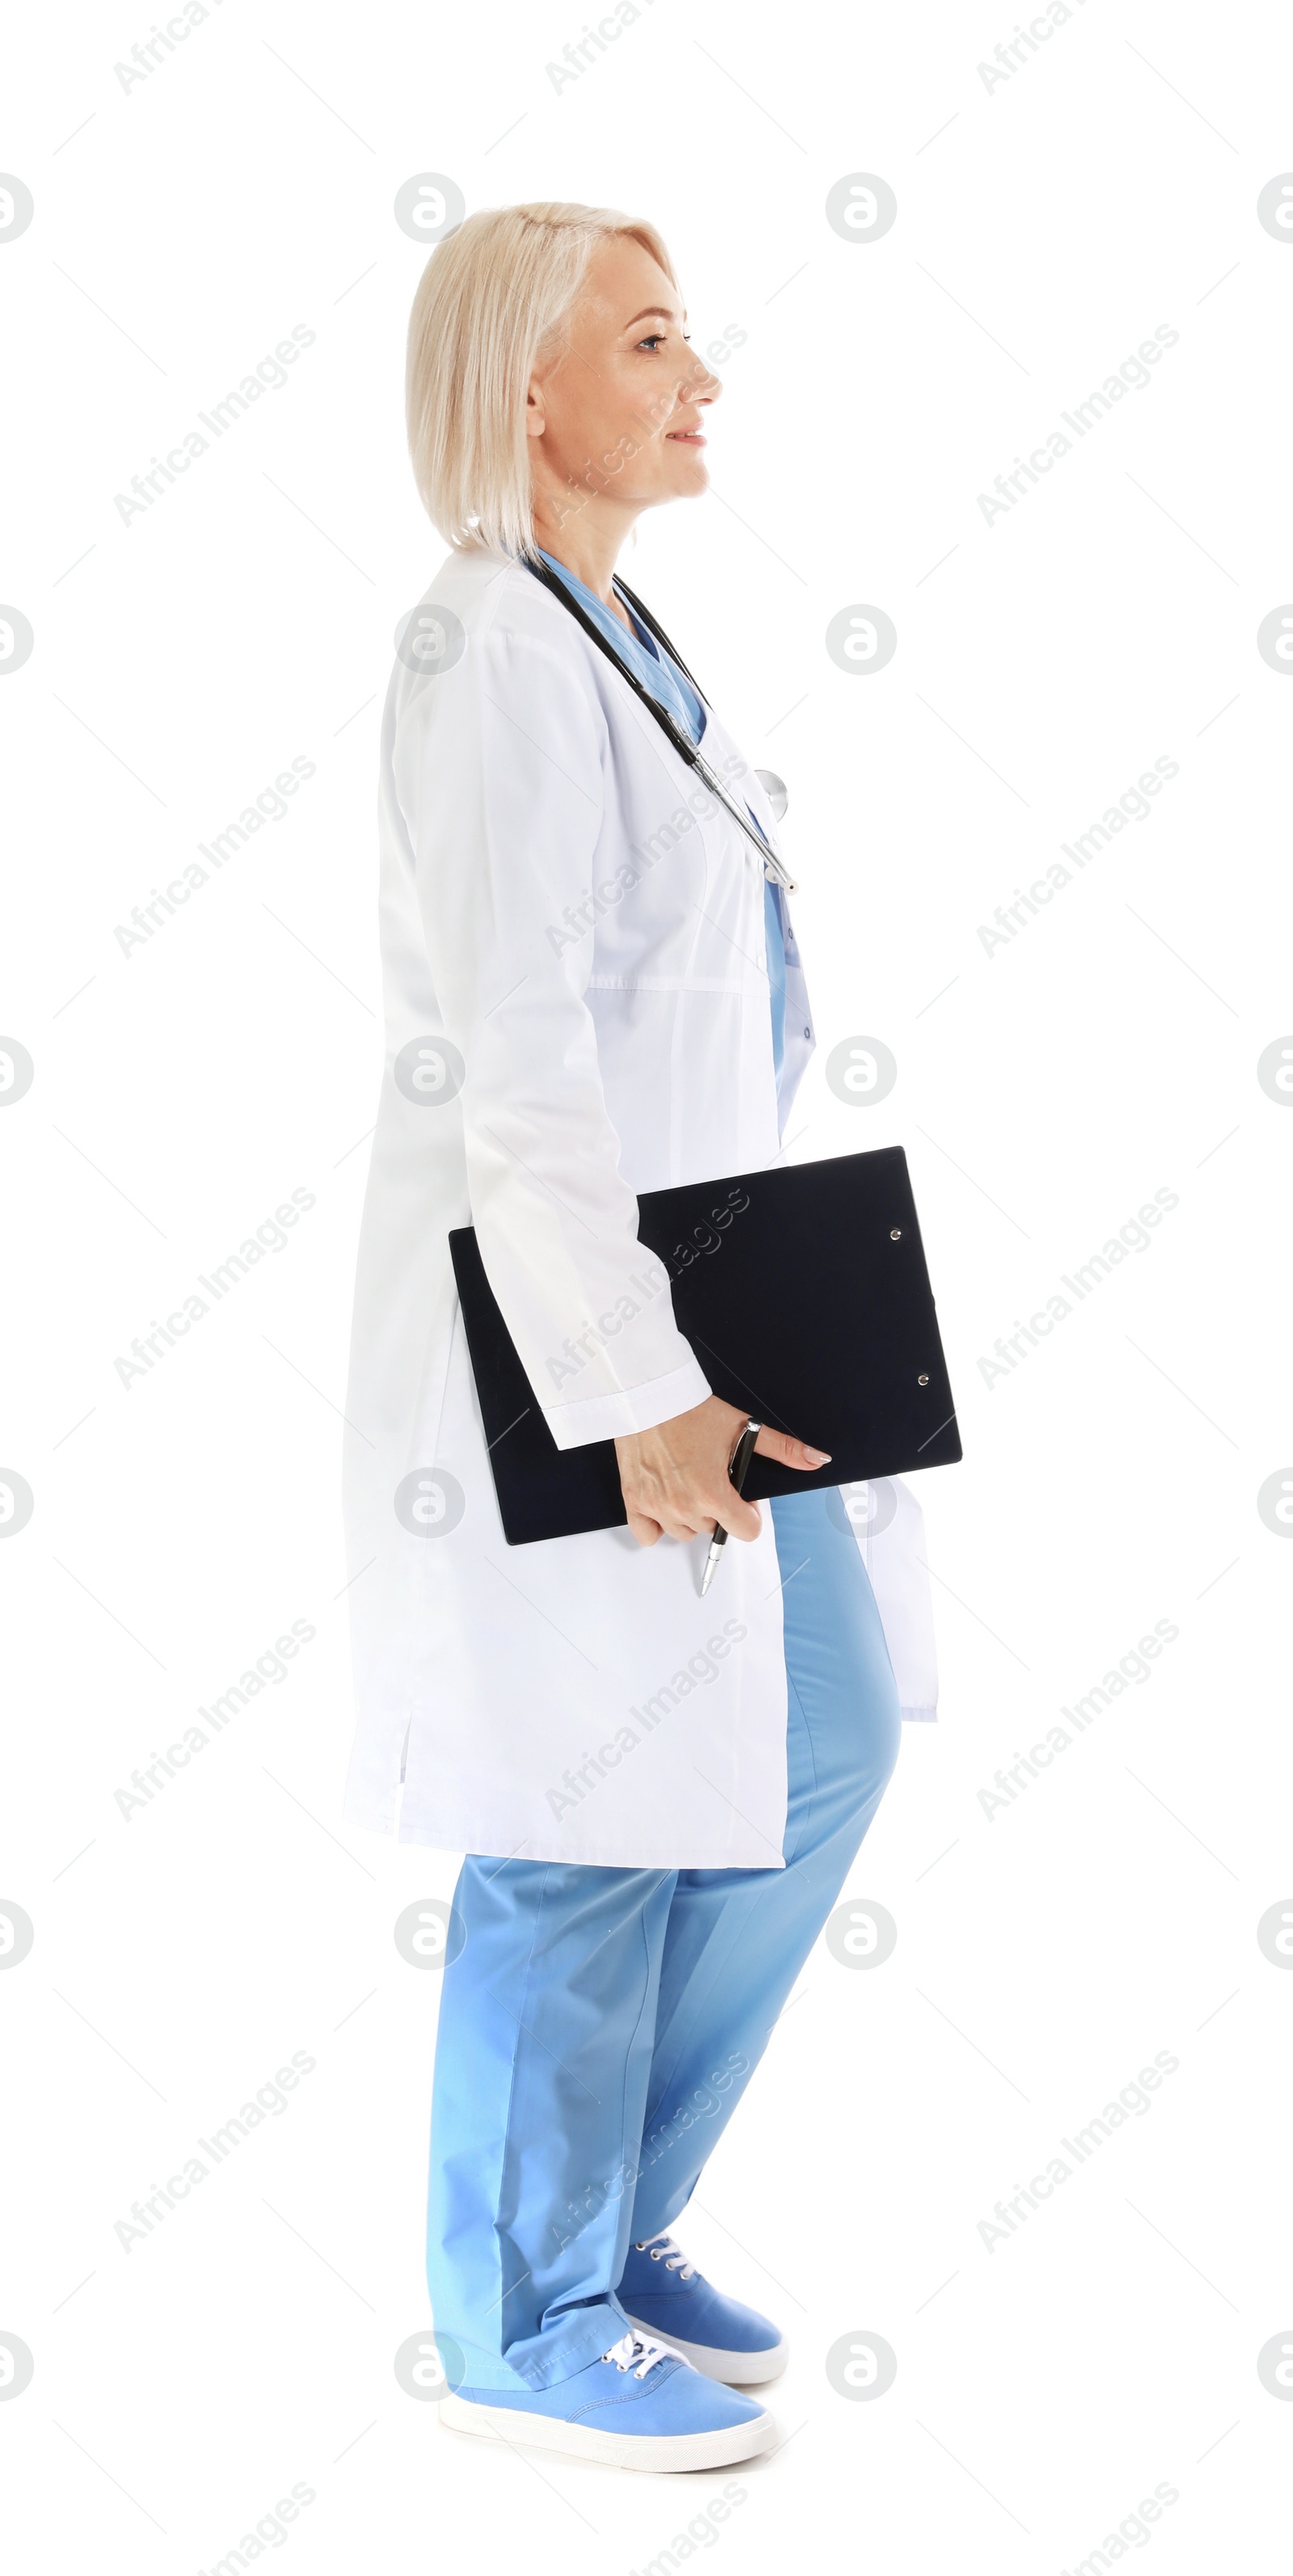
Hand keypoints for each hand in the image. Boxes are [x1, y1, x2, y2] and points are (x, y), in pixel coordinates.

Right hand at [614, 1394, 830, 1547]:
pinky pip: (649, 1535)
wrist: (649, 1397)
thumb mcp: (743, 1428)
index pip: (745, 1531)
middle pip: (713, 1528)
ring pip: (684, 1532)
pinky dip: (656, 1525)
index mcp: (713, 1494)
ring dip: (689, 1516)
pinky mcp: (634, 1501)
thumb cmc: (691, 1411)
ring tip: (687, 1485)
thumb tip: (816, 1459)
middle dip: (717, 1508)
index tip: (739, 1496)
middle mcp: (685, 1506)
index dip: (748, 1513)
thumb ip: (783, 1449)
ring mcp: (657, 1507)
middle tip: (710, 1478)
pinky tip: (664, 1502)